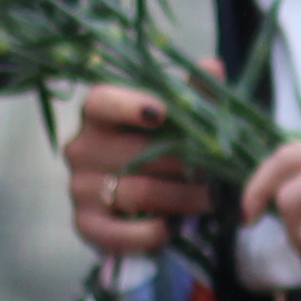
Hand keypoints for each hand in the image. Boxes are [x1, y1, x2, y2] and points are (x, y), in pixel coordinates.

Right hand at [62, 81, 229, 261]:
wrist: (141, 203)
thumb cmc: (162, 149)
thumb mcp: (178, 121)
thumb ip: (194, 95)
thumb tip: (212, 66)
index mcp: (99, 114)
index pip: (101, 101)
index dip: (129, 105)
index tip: (161, 113)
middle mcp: (82, 148)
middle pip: (136, 153)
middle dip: (186, 164)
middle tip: (221, 173)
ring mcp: (80, 188)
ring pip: (138, 192)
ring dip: (183, 199)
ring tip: (211, 200)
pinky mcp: (86, 225)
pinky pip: (121, 233)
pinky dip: (154, 232)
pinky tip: (174, 227)